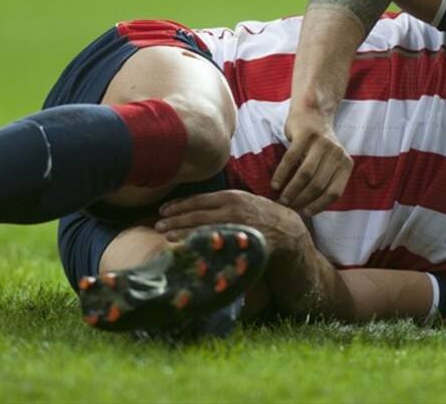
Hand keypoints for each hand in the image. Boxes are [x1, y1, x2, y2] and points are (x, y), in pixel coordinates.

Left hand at [156, 191, 306, 254]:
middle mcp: (232, 209)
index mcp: (231, 196)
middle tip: (158, 226)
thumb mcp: (244, 201)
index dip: (179, 205)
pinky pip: (215, 244)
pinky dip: (199, 246)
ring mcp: (236, 227)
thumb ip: (224, 202)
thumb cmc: (261, 215)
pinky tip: (187, 248)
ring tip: (166, 236)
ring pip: (202, 229)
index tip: (163, 210)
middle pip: (196, 214)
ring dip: (181, 233)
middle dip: (175, 220)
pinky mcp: (239, 242)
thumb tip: (197, 206)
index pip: (198, 200)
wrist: (287, 231)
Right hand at [270, 109, 353, 215]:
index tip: (305, 213)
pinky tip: (275, 184)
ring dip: (291, 190)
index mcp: (345, 164)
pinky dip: (281, 174)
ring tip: (281, 199)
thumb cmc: (318, 145)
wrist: (312, 113)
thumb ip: (324, 180)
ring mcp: (322, 143)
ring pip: (305, 174)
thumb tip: (307, 209)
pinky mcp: (305, 134)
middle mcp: (337, 153)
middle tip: (288, 207)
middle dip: (301, 199)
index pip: (334, 192)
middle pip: (318, 185)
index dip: (319, 205)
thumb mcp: (328, 162)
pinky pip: (291, 159)